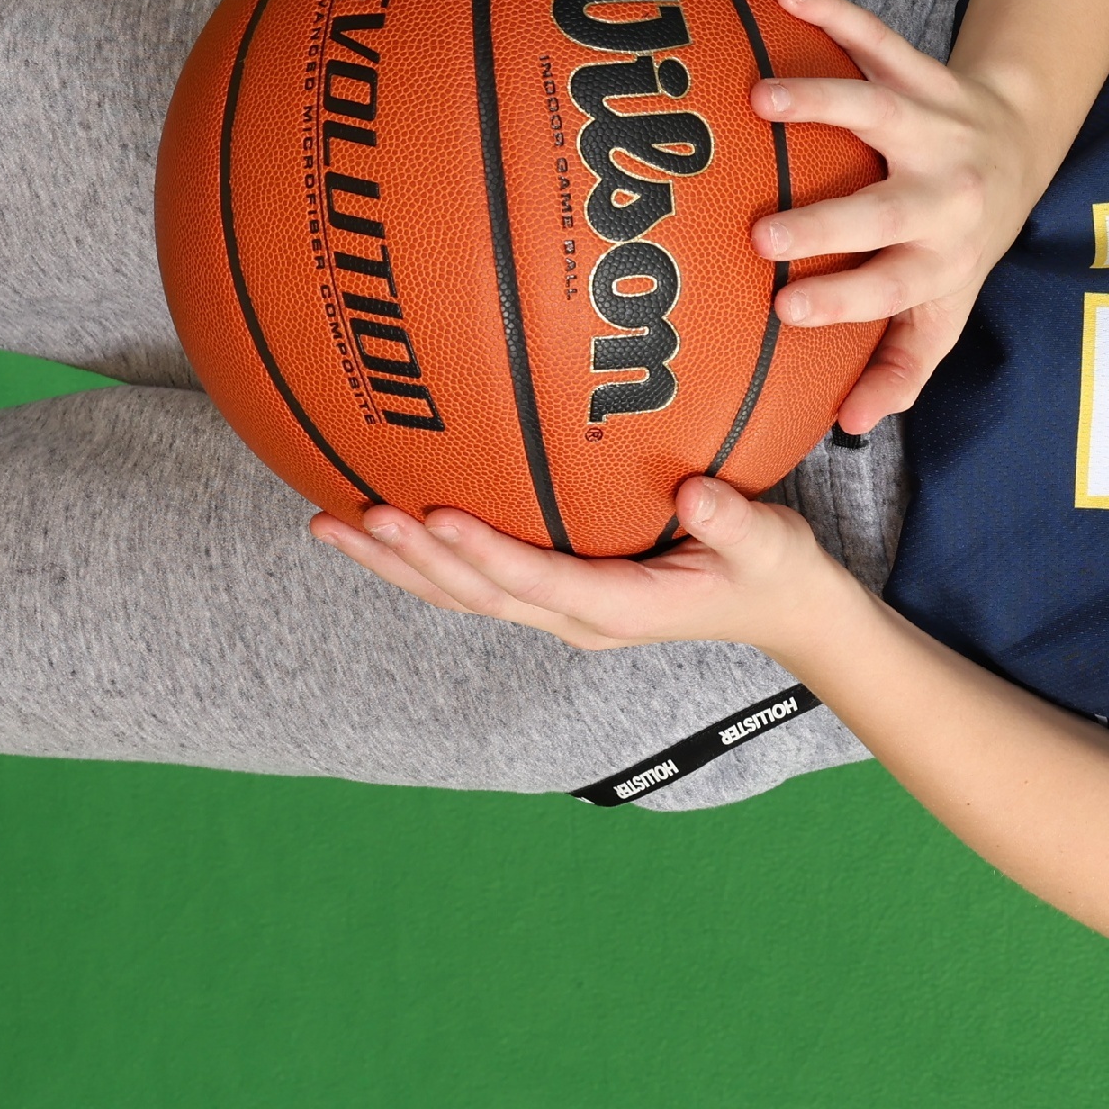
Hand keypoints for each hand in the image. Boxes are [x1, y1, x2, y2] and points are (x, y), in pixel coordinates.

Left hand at [309, 477, 861, 663]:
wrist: (779, 610)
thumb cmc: (772, 569)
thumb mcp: (771, 543)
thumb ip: (735, 521)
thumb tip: (696, 490)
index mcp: (622, 608)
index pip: (540, 581)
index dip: (484, 553)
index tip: (436, 514)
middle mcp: (577, 618)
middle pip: (475, 596)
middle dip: (412, 559)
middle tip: (355, 516)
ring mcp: (561, 611)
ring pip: (461, 595)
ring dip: (396, 564)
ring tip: (329, 524)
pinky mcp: (555, 596)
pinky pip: (477, 581)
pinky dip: (423, 559)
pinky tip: (380, 527)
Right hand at [749, 0, 1048, 434]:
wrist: (1022, 146)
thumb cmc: (961, 243)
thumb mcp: (946, 312)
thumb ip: (900, 368)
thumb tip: (848, 424)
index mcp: (946, 258)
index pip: (895, 287)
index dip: (846, 302)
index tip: (785, 309)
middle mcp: (946, 195)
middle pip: (888, 210)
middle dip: (830, 224)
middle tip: (764, 233)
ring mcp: (935, 128)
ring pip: (881, 111)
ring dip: (824, 104)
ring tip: (760, 98)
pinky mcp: (924, 74)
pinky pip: (881, 40)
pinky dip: (836, 15)